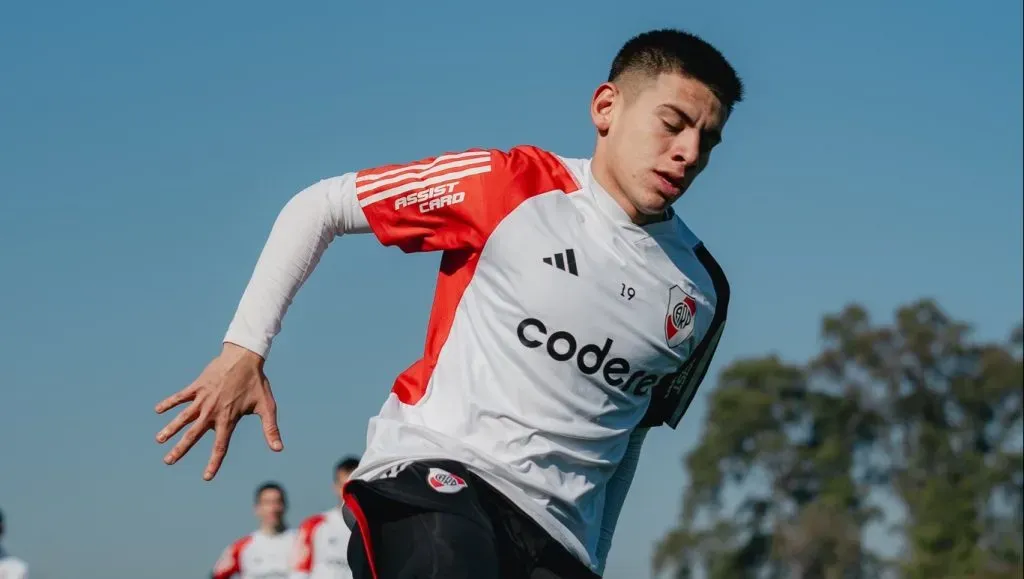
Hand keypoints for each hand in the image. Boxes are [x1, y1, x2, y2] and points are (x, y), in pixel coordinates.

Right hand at [155, 342, 282, 479]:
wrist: (244, 357)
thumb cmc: (256, 383)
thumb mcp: (267, 406)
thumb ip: (270, 429)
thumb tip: (279, 449)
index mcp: (228, 418)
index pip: (220, 446)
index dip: (214, 463)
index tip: (207, 477)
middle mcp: (212, 411)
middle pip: (194, 434)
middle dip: (180, 449)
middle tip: (168, 461)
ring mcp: (203, 398)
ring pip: (183, 417)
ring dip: (170, 428)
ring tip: (159, 440)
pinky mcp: (197, 386)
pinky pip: (180, 396)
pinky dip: (169, 403)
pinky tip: (158, 410)